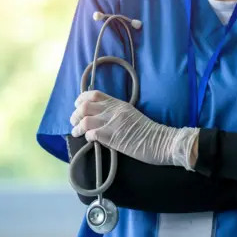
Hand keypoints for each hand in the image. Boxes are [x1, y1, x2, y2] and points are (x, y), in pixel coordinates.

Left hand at [70, 90, 198, 169]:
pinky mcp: (113, 137)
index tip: (77, 106)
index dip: (81, 99)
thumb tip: (101, 118)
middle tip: (74, 122)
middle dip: (75, 115)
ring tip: (77, 133)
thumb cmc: (149, 132)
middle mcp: (114, 110)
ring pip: (85, 120)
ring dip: (77, 127)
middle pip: (85, 106)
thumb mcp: (131, 115)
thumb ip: (116, 114)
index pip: (94, 94)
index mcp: (119, 103)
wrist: (162, 141)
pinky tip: (90, 140)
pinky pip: (92, 133)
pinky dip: (87, 137)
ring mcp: (113, 123)